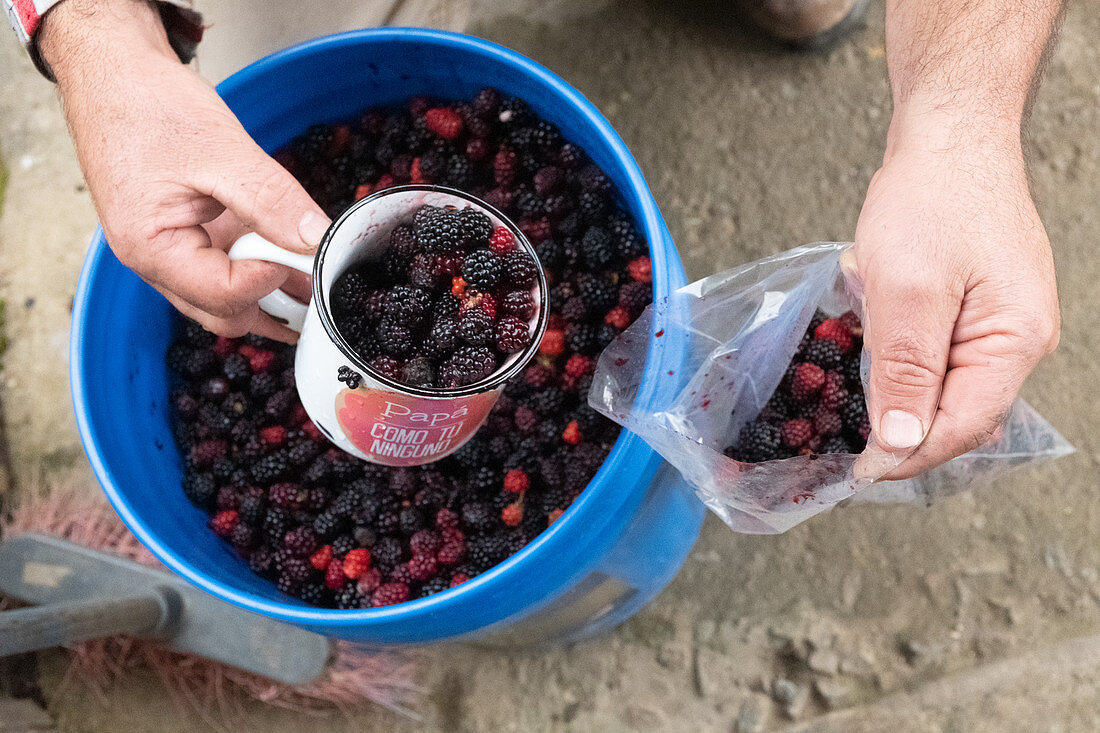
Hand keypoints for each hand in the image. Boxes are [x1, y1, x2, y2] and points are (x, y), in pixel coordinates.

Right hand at [40, 0, 326, 342]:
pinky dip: (253, 264)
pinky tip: (287, 254)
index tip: (304, 254)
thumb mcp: (223, 151)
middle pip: (222, 311)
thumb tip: (316, 240)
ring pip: (222, 295)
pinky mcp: (179, 234)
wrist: (112, 70)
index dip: (271, 280)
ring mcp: (164, 250)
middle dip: (272, 304)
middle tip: (319, 282)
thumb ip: (272, 200)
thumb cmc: (146, 104)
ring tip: (312, 274)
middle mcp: (152, 261)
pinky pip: (219, 265)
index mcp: (152, 249)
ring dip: (267, 289)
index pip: (225, 295)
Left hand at [854, 109, 1059, 479]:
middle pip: (957, 416)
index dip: (909, 456)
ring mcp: (996, 326)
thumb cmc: (932, 200)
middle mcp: (1015, 342)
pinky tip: (866, 367)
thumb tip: (903, 442)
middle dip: (902, 436)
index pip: (963, 427)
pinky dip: (900, 371)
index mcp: (1014, 341)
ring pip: (944, 390)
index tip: (857, 472)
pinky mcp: (972, 312)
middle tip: (842, 449)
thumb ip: (907, 369)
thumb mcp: (907, 290)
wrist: (948, 137)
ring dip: (898, 403)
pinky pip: (937, 360)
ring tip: (845, 412)